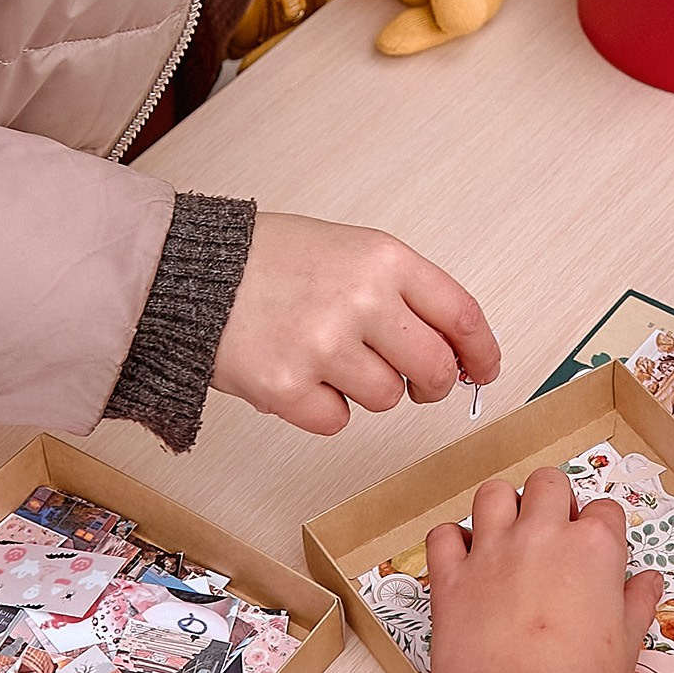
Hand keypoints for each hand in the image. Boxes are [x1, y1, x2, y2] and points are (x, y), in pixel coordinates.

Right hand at [210, 212, 498, 435]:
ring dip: (367, 391)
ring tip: (328, 359)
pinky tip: (298, 375)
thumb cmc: (271, 261)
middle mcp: (362, 299)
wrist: (190, 273)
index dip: (481, 352)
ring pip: (387, 399)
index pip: (461, 315)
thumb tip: (457, 352)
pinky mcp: (288, 387)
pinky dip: (322, 409)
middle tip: (415, 384)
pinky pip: (337, 422)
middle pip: (434, 369)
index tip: (483, 369)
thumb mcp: (350, 251)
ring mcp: (324, 345)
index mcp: (384, 258)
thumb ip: (404, 294)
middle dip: (431, 385)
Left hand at [426, 471, 665, 672]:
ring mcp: (492, 552)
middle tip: (555, 532)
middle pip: (549, 484)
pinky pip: (444, 535)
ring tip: (510, 535)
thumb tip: (648, 582)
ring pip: (494, 493)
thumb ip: (637, 603)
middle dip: (555, 501)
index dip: (603, 529)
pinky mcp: (451, 576)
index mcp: (593, 549)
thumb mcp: (626, 647)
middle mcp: (542, 536)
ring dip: (504, 507)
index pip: (605, 511)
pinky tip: (465, 560)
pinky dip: (452, 541)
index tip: (598, 548)